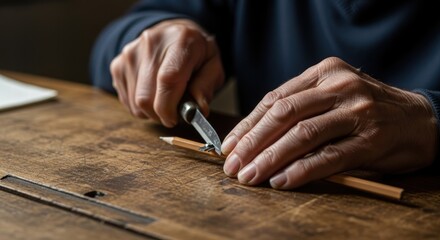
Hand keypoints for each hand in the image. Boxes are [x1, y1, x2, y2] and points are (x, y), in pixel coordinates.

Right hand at [110, 19, 223, 126]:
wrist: (173, 33)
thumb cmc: (196, 53)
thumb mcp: (213, 65)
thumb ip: (207, 86)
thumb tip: (199, 109)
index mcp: (181, 41)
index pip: (168, 79)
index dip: (169, 107)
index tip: (175, 119)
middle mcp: (151, 43)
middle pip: (146, 97)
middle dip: (160, 114)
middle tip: (173, 113)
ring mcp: (131, 53)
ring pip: (135, 103)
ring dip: (150, 112)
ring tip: (164, 99)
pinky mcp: (118, 64)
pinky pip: (126, 100)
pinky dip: (140, 106)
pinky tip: (152, 93)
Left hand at [221, 57, 437, 188]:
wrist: (420, 120)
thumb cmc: (367, 110)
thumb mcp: (332, 97)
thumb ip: (300, 109)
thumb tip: (254, 139)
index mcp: (324, 73)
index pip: (275, 98)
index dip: (248, 124)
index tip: (229, 146)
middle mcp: (340, 87)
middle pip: (284, 114)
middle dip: (253, 142)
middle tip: (233, 164)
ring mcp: (358, 111)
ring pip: (303, 134)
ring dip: (270, 158)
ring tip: (250, 176)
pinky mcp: (372, 139)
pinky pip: (329, 156)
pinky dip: (301, 170)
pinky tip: (281, 180)